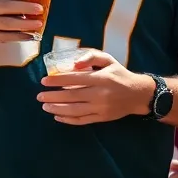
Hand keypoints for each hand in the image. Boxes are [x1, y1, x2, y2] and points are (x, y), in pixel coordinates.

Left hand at [36, 49, 152, 124]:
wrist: (138, 94)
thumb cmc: (120, 74)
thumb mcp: (108, 60)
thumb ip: (91, 57)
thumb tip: (74, 63)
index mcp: (101, 78)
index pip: (75, 78)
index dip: (58, 80)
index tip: (44, 81)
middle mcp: (100, 94)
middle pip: (72, 95)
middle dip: (53, 96)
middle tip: (39, 96)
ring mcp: (100, 107)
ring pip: (74, 110)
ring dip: (57, 108)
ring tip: (45, 106)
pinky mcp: (101, 118)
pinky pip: (82, 120)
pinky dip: (68, 119)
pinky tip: (57, 116)